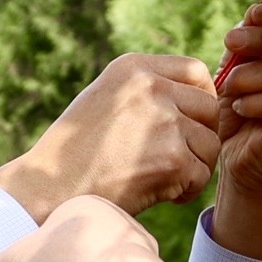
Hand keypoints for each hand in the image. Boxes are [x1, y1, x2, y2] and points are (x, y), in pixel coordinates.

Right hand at [0, 55, 223, 219]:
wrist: (50, 190)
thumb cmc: (74, 152)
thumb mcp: (104, 99)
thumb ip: (145, 89)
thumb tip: (198, 92)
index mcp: (133, 68)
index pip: (196, 70)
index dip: (202, 98)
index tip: (190, 122)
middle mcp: (151, 88)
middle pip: (209, 108)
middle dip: (200, 136)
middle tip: (177, 158)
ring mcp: (164, 122)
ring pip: (210, 144)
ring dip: (194, 166)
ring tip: (164, 178)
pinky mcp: (173, 158)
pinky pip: (201, 175)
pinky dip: (185, 190)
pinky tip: (159, 194)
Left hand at [208, 0, 261, 259]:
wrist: (239, 160)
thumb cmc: (240, 110)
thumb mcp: (239, 70)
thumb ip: (248, 43)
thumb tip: (255, 11)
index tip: (251, 16)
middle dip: (261, 39)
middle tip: (230, 42)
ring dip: (250, 75)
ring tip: (228, 86)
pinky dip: (255, 101)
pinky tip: (239, 108)